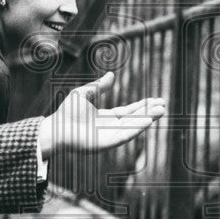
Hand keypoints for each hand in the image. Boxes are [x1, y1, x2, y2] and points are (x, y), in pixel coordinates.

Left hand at [36, 71, 165, 157]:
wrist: (56, 128)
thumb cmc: (66, 113)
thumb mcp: (84, 94)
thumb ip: (99, 86)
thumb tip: (112, 75)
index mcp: (106, 117)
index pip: (128, 112)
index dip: (142, 106)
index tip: (155, 100)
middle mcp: (110, 127)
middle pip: (134, 119)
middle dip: (149, 112)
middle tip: (164, 105)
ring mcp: (110, 136)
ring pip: (133, 127)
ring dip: (148, 119)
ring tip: (161, 111)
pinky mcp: (108, 143)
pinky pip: (125, 135)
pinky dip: (138, 128)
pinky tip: (148, 120)